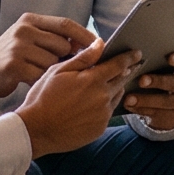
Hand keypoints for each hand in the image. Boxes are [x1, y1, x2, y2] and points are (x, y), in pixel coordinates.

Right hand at [0, 13, 97, 104]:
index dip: (85, 36)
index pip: (66, 24)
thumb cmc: (11, 57)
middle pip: (62, 45)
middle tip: (67, 70)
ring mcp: (18, 48)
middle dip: (68, 59)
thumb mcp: (29, 39)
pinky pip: (41, 76)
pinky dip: (43, 82)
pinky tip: (38, 85)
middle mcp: (24, 30)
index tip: (100, 47)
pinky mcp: (13, 66)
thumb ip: (52, 37)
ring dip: (54, 73)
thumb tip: (89, 44)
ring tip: (46, 78)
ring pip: (53, 62)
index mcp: (31, 20)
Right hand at [16, 42, 139, 157]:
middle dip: (127, 71)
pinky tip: (97, 103)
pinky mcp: (100, 128)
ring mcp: (103, 114)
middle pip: (122, 80)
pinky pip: (108, 113)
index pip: (118, 64)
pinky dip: (106, 105)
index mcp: (93, 80)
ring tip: (112, 83)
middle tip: (132, 66)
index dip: (129, 57)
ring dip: (116, 88)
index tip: (137, 53)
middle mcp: (102, 97)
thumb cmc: (43, 97)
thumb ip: (83, 58)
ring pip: (117, 96)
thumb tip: (100, 43)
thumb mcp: (58, 71)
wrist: (36, 130)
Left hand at [121, 48, 173, 130]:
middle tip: (141, 80)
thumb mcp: (169, 62)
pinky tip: (131, 106)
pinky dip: (143, 110)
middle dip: (159, 82)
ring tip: (129, 98)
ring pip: (167, 103)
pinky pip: (159, 114)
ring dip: (147, 100)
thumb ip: (163, 52)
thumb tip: (145, 39)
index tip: (169, 57)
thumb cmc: (167, 71)